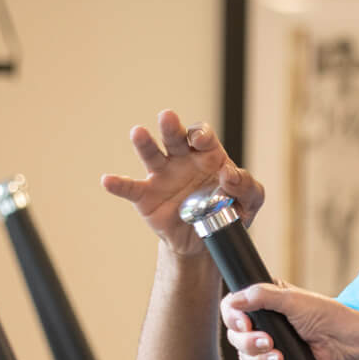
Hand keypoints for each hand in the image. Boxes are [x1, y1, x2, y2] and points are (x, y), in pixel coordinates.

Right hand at [101, 109, 265, 257]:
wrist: (207, 241)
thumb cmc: (229, 212)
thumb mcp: (250, 200)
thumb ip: (247, 185)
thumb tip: (230, 175)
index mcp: (208, 155)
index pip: (202, 136)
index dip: (201, 136)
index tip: (201, 143)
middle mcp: (182, 159)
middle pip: (175, 137)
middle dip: (171, 127)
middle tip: (167, 118)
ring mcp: (162, 176)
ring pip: (151, 155)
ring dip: (145, 143)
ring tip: (138, 133)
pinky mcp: (147, 197)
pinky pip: (131, 188)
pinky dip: (118, 184)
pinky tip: (108, 180)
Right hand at [223, 282, 356, 359]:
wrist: (344, 345)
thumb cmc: (326, 316)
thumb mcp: (292, 299)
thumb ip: (261, 296)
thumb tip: (234, 300)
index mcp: (265, 300)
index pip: (232, 307)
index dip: (233, 318)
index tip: (246, 325)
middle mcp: (263, 321)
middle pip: (234, 335)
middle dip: (250, 342)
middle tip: (269, 341)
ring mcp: (268, 342)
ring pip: (244, 355)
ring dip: (260, 359)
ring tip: (280, 357)